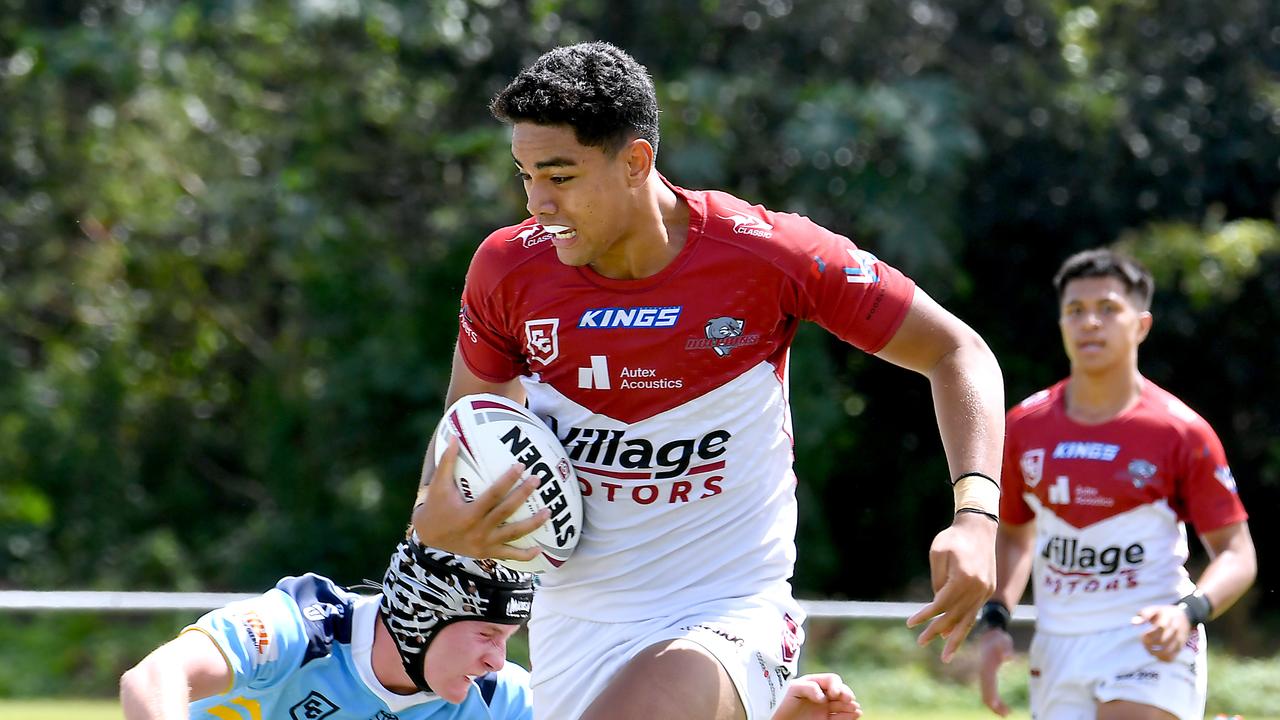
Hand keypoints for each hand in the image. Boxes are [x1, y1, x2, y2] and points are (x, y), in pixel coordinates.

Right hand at [410, 437, 548, 560]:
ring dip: (532, 524)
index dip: (508, 480)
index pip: (493, 495)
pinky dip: (524, 555)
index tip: (521, 466)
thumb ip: (447, 461)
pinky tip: (539, 550)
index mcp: (468, 513)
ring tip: (548, 511)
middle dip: (523, 495)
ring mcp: (483, 544)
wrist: (427, 536)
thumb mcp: (439, 485)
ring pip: (512, 534)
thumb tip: (453, 436)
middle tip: (537, 480)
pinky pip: (508, 555)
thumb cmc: (435, 506)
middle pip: (506, 512)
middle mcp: (478, 530)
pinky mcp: (486, 553)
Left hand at [771, 673, 861, 719]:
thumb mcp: (792, 689)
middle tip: (849, 700)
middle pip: (840, 691)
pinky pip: (839, 717)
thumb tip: (823, 696)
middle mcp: (821, 694)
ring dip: (850, 706)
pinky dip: (848, 716)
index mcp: (813, 683)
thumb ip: (808, 687)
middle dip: (846, 694)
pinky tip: (855, 715)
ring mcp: (823, 708)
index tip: (833, 694)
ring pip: (842, 705)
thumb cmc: (780, 700)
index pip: (831, 680)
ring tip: (855, 709)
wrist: (774, 717)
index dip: (836, 685)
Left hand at [906, 511, 996, 661]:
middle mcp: (978, 588)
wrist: (979, 528)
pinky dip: (965, 626)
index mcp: (964, 578)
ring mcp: (985, 591)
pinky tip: (954, 637)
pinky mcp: (988, 590)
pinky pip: (974, 613)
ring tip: (945, 656)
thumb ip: (937, 580)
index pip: (941, 604)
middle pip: (954, 616)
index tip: (910, 624)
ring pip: (968, 620)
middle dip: (936, 631)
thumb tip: (937, 605)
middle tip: (921, 642)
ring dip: (955, 638)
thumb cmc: (953, 538)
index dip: (925, 616)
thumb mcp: (937, 553)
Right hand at [978, 628, 1013, 715]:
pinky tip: (1004, 706)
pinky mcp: (989, 677)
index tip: (996, 705)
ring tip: (1006, 713)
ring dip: (995, 706)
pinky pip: (989, 692)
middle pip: (985, 693)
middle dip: (994, 706)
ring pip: (986, 695)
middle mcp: (983, 673)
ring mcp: (985, 676)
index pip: (987, 684)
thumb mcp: (1003, 641)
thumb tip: (1009, 657)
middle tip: (1006, 714)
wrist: (990, 634)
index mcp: (986, 667)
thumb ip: (1006, 648)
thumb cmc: (998, 638)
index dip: (991, 696)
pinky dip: (996, 701)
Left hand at [1131, 604, 1191, 661]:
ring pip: (1167, 651)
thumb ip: (1143, 615)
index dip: (1149, 633)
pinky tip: (1156, 655)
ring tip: (1149, 649)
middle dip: (1150, 644)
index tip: (1142, 635)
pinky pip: (1171, 657)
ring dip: (1155, 653)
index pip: (1161, 627)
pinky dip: (1162, 658)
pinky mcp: (1180, 647)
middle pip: (1163, 640)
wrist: (1184, 617)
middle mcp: (1176, 629)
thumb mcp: (1154, 609)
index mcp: (1168, 617)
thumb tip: (1133, 623)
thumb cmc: (1163, 613)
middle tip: (1144, 642)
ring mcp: (1179, 639)